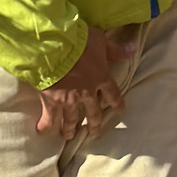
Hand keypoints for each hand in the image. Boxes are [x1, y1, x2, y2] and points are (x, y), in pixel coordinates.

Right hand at [30, 26, 137, 141]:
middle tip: (93, 134)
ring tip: (69, 136)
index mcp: (101, 77)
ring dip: (70, 128)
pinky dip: (46, 126)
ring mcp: (69, 100)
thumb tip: (134, 48)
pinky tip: (43, 132)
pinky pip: (50, 118)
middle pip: (93, 113)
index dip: (116, 103)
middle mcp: (87, 93)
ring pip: (72, 119)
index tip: (119, 111)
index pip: (113, 94)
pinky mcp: (51, 102)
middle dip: (94, 124)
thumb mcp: (100, 40)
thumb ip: (115, 49)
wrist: (53, 46)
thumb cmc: (78, 40)